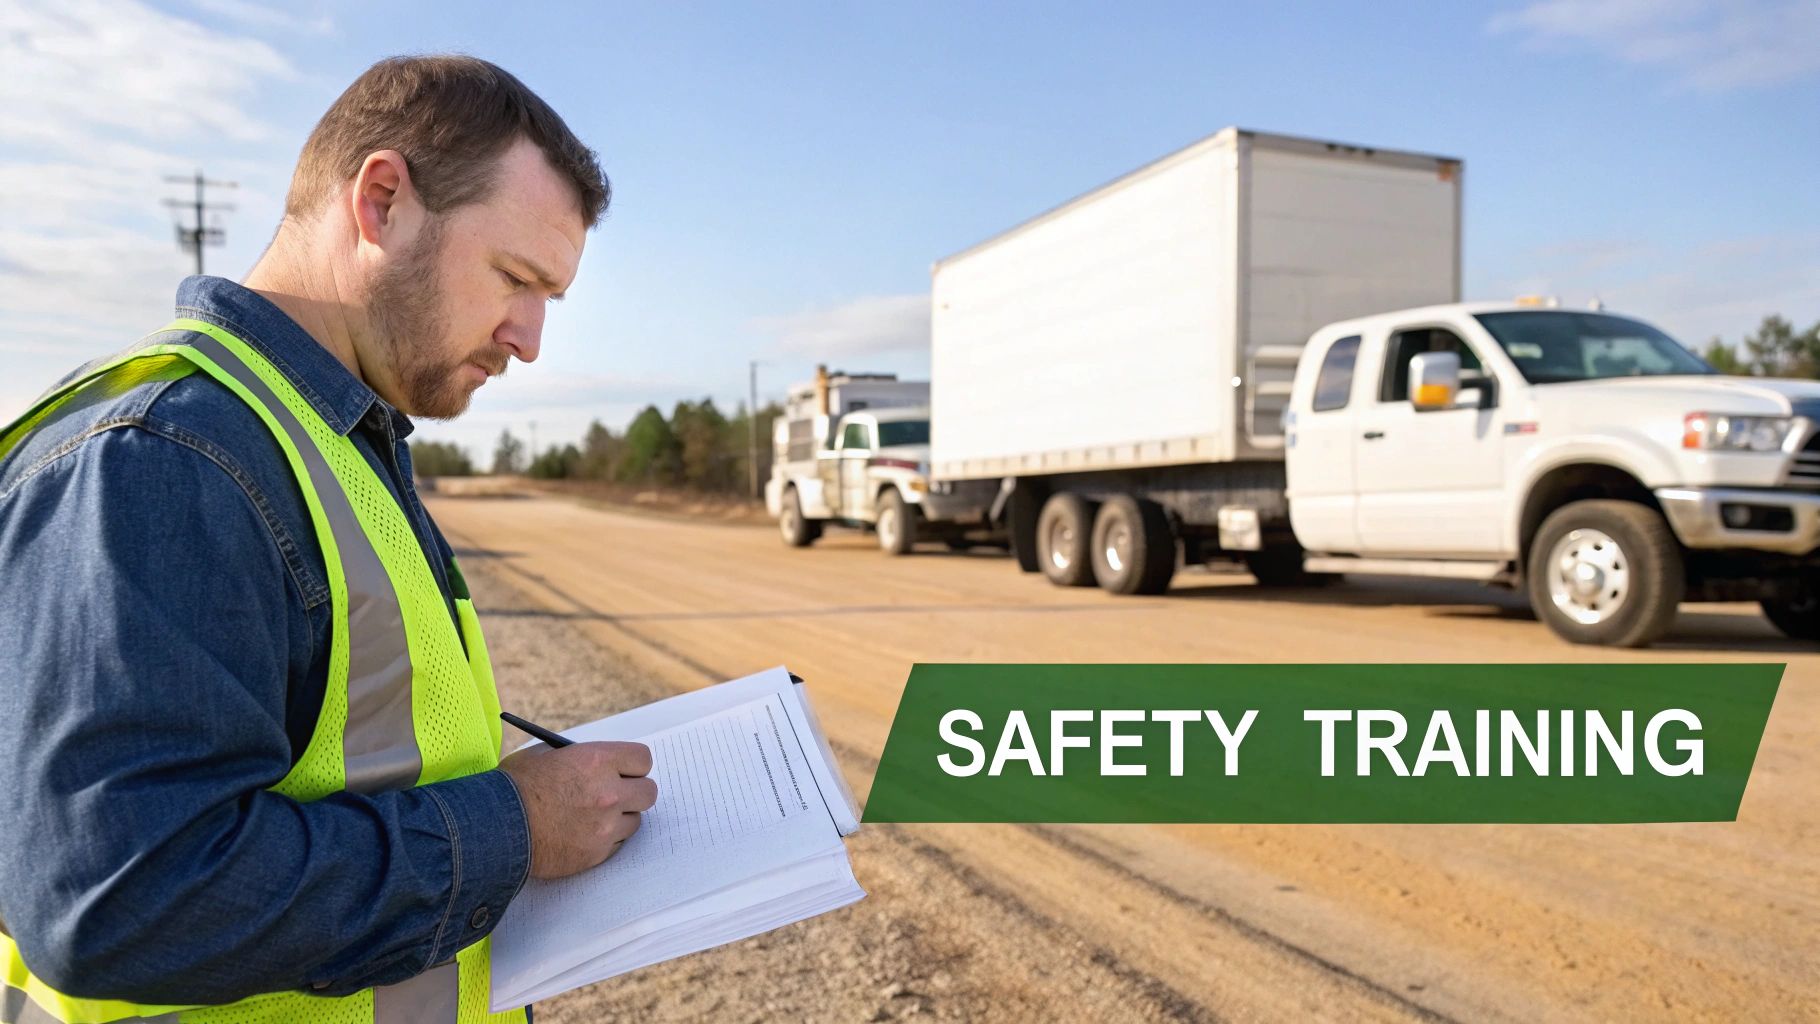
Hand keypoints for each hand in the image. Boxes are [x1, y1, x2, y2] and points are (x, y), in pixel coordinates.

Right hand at [501, 741, 656, 878]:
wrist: (493, 829)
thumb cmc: (513, 788)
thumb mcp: (543, 756)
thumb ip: (577, 757)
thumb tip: (595, 762)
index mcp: (596, 760)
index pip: (642, 760)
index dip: (633, 765)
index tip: (625, 770)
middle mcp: (608, 792)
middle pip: (648, 792)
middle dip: (634, 792)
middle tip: (617, 794)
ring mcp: (604, 826)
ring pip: (635, 821)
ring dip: (620, 819)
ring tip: (593, 816)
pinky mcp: (596, 853)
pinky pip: (617, 844)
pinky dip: (605, 840)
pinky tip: (582, 834)